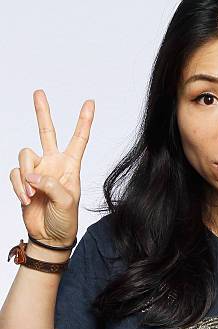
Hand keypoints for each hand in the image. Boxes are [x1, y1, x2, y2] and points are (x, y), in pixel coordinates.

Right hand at [9, 90, 94, 245]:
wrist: (49, 236)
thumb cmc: (65, 220)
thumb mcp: (67, 202)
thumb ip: (51, 184)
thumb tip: (32, 174)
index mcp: (71, 166)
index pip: (79, 139)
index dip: (84, 121)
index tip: (90, 102)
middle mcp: (53, 164)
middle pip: (46, 132)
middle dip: (42, 113)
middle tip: (38, 92)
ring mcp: (37, 171)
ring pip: (24, 156)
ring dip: (26, 176)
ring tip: (33, 195)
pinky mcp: (23, 181)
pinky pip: (16, 174)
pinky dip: (19, 186)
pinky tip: (26, 199)